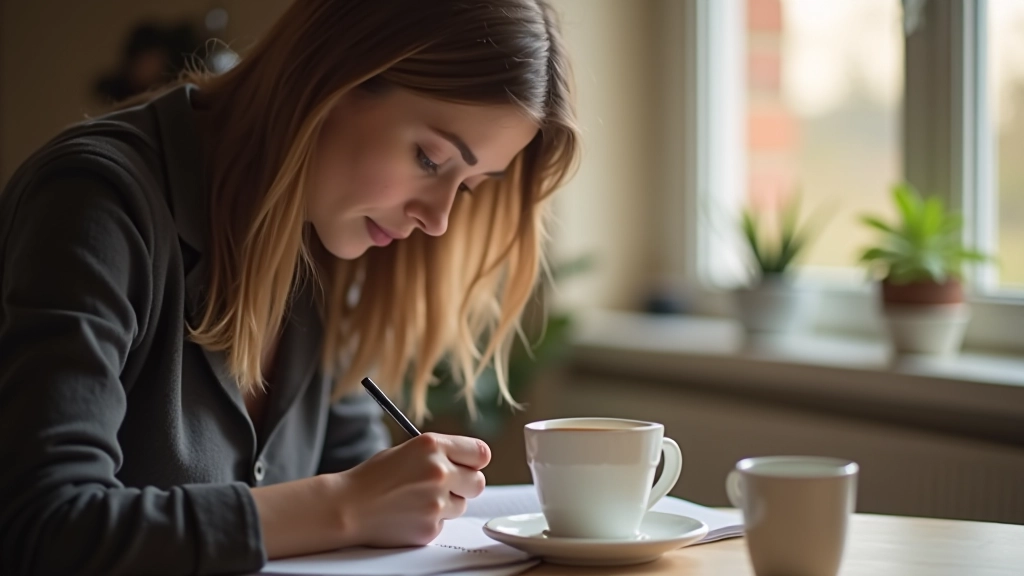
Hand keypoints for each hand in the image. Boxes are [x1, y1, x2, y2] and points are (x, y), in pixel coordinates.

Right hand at [332, 433, 490, 546]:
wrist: (348, 507)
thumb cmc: (373, 477)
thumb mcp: (407, 450)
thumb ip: (440, 454)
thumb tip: (468, 463)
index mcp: (432, 446)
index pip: (480, 453)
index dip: (475, 461)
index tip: (470, 465)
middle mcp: (439, 472)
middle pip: (478, 482)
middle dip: (466, 485)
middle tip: (448, 486)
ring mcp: (436, 502)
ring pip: (461, 505)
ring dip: (446, 504)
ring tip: (416, 500)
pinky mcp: (430, 527)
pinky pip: (444, 523)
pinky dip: (430, 520)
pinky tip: (408, 514)